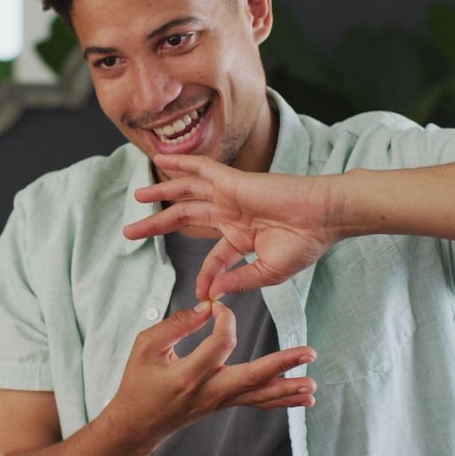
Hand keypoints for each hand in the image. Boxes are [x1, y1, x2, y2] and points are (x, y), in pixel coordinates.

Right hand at [100, 301, 316, 454]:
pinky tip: (302, 399)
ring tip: (313, 384)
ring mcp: (218, 402)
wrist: (137, 423)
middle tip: (308, 353)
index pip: (220, 344)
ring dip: (289, 389)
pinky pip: (256, 402)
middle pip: (252, 377)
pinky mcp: (223, 405)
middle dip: (282, 364)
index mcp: (187, 375)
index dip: (225, 319)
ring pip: (259, 395)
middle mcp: (208, 392)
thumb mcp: (145, 346)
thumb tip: (207, 309)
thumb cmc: (138, 383)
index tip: (217, 306)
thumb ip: (177, 324)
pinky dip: (281, 400)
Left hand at [123, 154, 342, 297]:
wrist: (324, 218)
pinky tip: (162, 160)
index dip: (205, 277)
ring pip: (186, 192)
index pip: (213, 259)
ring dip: (161, 193)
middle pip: (185, 217)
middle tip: (130, 232)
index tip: (201, 294)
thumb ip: (237, 280)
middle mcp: (231, 214)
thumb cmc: (305, 244)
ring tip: (138, 196)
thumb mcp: (267, 272)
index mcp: (242, 237)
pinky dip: (181, 162)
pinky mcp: (233, 180)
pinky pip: (201, 167)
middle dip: (157, 225)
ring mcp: (230, 196)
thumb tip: (212, 294)